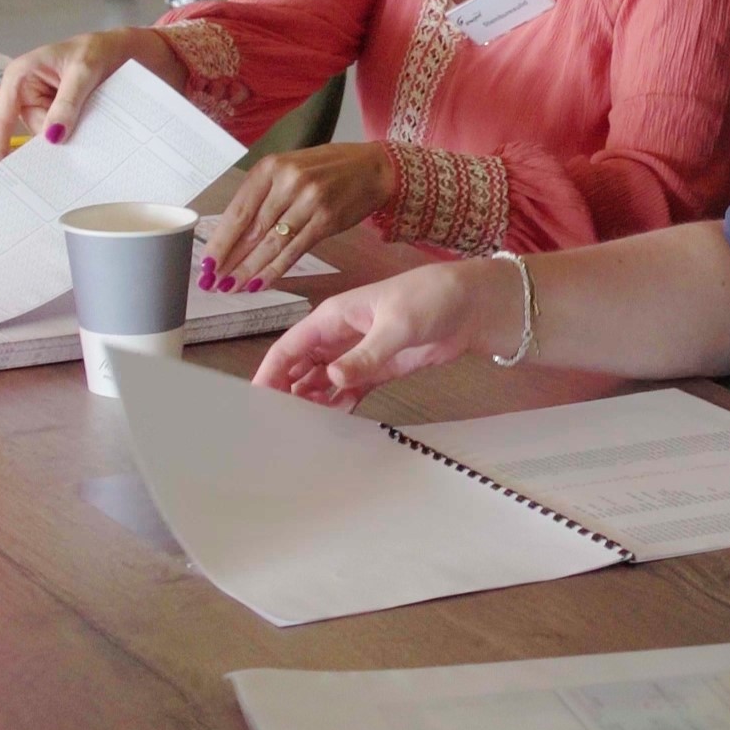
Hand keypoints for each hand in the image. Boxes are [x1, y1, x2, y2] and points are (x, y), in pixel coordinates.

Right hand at [0, 27, 183, 156]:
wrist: (123, 50)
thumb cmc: (96, 50)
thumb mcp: (83, 72)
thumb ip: (67, 103)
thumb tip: (52, 136)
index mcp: (19, 77)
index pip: (2, 117)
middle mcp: (25, 94)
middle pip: (32, 132)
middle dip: (50, 143)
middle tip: (69, 161)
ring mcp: (43, 107)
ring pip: (49, 137)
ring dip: (68, 140)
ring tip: (91, 134)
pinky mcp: (59, 116)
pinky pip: (63, 135)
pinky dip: (75, 138)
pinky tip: (89, 140)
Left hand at [206, 142, 392, 290]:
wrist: (373, 167)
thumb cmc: (328, 168)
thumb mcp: (290, 170)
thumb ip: (264, 197)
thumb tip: (235, 235)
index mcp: (271, 167)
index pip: (238, 210)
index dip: (220, 241)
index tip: (206, 263)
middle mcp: (288, 182)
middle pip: (251, 230)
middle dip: (230, 260)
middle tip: (212, 282)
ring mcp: (309, 201)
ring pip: (271, 244)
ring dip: (248, 270)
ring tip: (231, 287)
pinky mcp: (326, 221)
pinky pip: (294, 251)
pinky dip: (274, 270)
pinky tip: (259, 284)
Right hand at [253, 256, 519, 405]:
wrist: (473, 306)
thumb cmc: (431, 299)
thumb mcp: (396, 325)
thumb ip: (365, 354)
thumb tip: (332, 377)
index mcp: (334, 317)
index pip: (290, 346)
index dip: (271, 371)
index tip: (256, 398)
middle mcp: (340, 336)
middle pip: (301, 367)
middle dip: (286, 391)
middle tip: (276, 424)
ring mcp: (359, 354)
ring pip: (322, 381)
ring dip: (311, 402)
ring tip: (300, 430)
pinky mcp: (379, 369)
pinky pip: (349, 390)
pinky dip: (339, 405)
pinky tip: (331, 424)